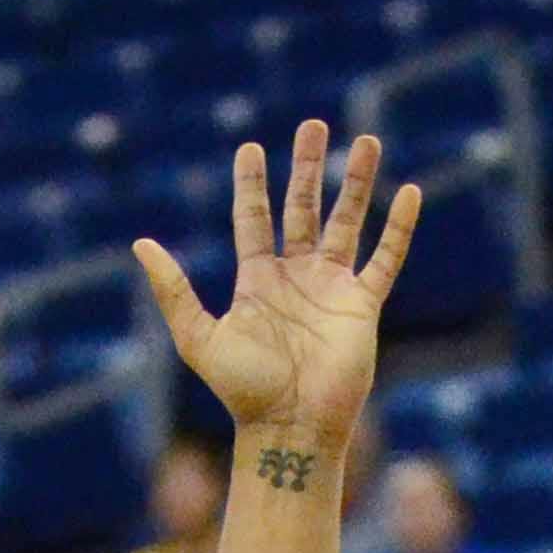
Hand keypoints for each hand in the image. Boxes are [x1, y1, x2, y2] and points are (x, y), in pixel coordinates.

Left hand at [133, 119, 420, 458]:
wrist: (290, 427)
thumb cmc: (243, 390)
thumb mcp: (198, 337)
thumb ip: (173, 290)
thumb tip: (141, 244)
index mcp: (257, 281)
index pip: (255, 218)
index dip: (252, 184)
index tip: (250, 148)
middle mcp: (296, 277)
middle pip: (303, 208)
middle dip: (308, 166)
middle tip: (313, 125)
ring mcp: (332, 289)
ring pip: (348, 221)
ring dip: (357, 182)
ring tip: (366, 140)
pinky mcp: (362, 306)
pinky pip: (386, 258)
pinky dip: (400, 227)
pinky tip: (411, 192)